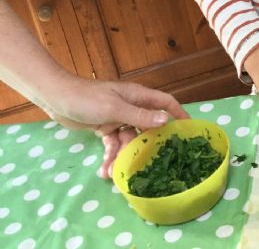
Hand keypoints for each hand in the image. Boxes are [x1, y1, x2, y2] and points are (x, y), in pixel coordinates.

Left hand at [41, 77, 188, 177]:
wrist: (57, 98)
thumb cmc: (89, 98)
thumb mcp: (115, 109)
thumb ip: (140, 116)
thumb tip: (166, 120)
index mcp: (138, 96)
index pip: (165, 102)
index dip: (178, 113)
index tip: (187, 129)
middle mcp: (131, 107)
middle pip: (147, 127)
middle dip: (146, 146)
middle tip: (152, 164)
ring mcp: (118, 118)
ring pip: (129, 140)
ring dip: (122, 156)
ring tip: (114, 174)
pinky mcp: (106, 127)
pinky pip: (113, 144)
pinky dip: (110, 156)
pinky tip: (104, 170)